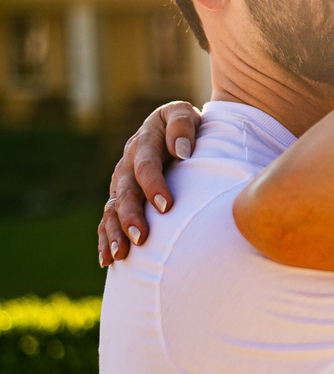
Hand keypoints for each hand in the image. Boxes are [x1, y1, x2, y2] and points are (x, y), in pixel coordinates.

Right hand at [98, 101, 199, 265]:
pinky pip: (108, 219)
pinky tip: (108, 260)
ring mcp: (121, 181)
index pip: (146, 165)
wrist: (175, 128)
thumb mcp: (184, 113)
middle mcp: (127, 164)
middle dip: (131, 216)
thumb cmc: (186, 124)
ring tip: (121, 256)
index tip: (167, 206)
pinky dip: (106, 238)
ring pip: (112, 209)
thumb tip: (182, 151)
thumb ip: (182, 126)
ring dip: (115, 232)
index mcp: (144, 142)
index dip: (154, 185)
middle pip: (125, 192)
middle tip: (142, 238)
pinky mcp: (120, 196)